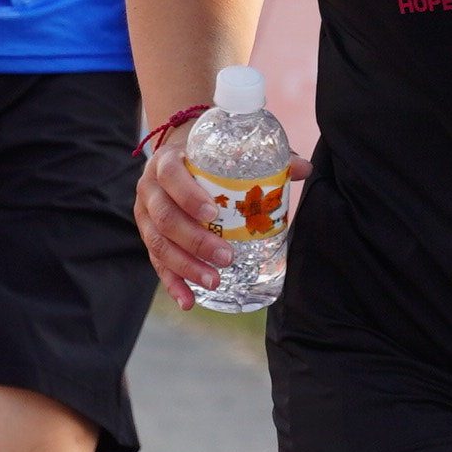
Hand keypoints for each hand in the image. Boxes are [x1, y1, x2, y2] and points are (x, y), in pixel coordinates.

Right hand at [131, 125, 306, 309]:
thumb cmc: (206, 156)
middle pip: (165, 218)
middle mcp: (149, 189)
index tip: (214, 212)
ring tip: (215, 281)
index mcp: (166, 161)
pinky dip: (173, 284)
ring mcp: (145, 216)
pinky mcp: (149, 237)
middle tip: (226, 257)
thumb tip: (306, 168)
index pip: (171, 176)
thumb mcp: (226, 151)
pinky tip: (189, 300)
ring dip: (186, 266)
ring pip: (158, 244)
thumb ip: (264, 158)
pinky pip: (157, 264)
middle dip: (195, 241)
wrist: (176, 157)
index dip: (189, 196)